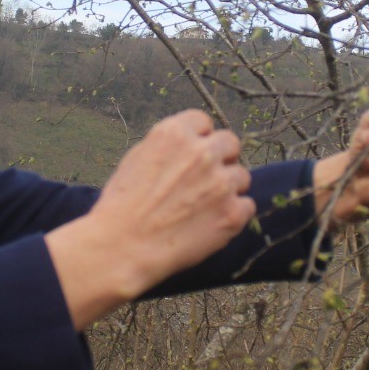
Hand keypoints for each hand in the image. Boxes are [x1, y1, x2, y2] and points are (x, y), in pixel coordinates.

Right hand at [46, 110, 255, 328]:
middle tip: (207, 179)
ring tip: (204, 207)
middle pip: (230, 143)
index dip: (199, 139)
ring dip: (228, 188)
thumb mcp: (137, 159)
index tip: (194, 155)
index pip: (203, 122)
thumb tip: (190, 145)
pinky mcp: (232, 214)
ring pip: (241, 176)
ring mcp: (221, 183)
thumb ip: (169, 147)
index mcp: (175, 134)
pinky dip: (234, 214)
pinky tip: (211, 224)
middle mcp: (202, 153)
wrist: (122, 248)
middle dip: (221, 158)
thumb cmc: (122, 207)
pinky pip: (247, 206)